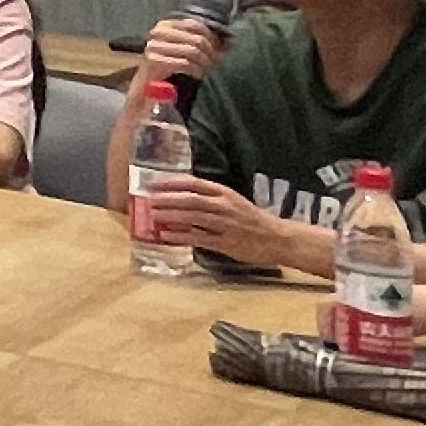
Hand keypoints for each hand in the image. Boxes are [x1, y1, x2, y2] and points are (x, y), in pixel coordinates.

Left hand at [134, 171, 324, 275]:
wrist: (280, 238)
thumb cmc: (253, 220)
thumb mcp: (233, 202)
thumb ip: (210, 200)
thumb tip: (181, 198)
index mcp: (225, 193)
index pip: (194, 183)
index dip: (172, 183)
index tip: (153, 183)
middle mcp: (224, 206)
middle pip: (190, 200)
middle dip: (166, 199)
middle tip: (146, 199)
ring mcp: (225, 224)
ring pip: (193, 217)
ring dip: (170, 216)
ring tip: (151, 215)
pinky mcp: (226, 243)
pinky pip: (199, 238)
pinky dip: (181, 236)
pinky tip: (166, 236)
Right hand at [140, 14, 230, 89]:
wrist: (148, 85)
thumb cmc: (170, 65)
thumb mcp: (185, 49)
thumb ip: (202, 41)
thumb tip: (230, 41)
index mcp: (165, 24)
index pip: (195, 25)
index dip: (211, 38)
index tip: (219, 50)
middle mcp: (158, 32)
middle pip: (196, 39)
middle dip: (210, 53)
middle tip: (215, 64)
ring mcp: (154, 46)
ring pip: (192, 51)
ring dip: (204, 63)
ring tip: (208, 70)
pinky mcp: (154, 60)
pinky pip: (184, 63)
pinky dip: (195, 70)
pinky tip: (198, 75)